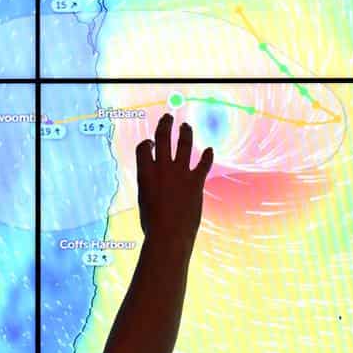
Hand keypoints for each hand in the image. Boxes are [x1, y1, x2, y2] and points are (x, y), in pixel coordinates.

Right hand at [135, 114, 213, 247]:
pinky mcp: (196, 181)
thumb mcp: (144, 202)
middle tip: (168, 117)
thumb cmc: (153, 225)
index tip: (149, 143)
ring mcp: (180, 173)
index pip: (143, 148)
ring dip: (185, 133)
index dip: (146, 143)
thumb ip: (149, 187)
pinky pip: (203, 164)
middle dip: (165, 125)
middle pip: (162, 138)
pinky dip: (207, 156)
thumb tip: (155, 186)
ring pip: (183, 144)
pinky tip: (209, 150)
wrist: (169, 235)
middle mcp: (162, 168)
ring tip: (186, 126)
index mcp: (145, 173)